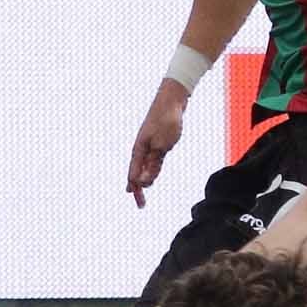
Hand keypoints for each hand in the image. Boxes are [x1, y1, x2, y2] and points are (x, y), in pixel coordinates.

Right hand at [126, 81, 188, 206]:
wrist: (172, 101)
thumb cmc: (166, 121)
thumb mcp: (161, 146)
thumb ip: (153, 165)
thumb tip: (144, 183)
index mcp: (139, 151)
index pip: (134, 175)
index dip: (137, 191)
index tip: (141, 205)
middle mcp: (141, 149)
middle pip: (138, 173)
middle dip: (138, 190)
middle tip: (141, 206)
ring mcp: (149, 145)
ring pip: (146, 168)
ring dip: (145, 181)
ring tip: (142, 196)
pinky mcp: (158, 141)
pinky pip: (153, 160)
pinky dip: (151, 171)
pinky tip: (151, 176)